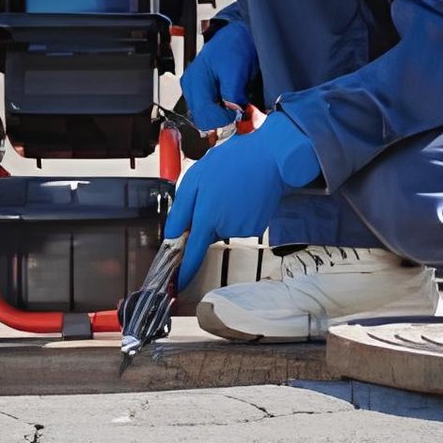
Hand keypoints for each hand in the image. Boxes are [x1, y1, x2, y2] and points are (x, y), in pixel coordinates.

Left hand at [166, 114, 321, 286]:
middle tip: (212, 192)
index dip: (184, 271)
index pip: (192, 253)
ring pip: (223, 228)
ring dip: (221, 213)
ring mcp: (243, 229)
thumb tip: (172, 235)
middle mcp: (226, 228)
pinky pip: (238, 224)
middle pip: (207, 234)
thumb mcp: (195, 179)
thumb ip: (180, 210)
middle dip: (205, 219)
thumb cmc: (231, 163)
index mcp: (207, 217)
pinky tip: (242, 194)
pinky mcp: (256, 226)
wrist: (270, 157)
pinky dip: (237, 212)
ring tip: (230, 188)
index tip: (177, 285)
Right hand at [180, 17, 257, 131]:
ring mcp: (194, 91)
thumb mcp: (236, 70)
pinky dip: (222, 112)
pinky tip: (231, 103)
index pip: (204, 114)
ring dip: (223, 117)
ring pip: (206, 118)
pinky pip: (209, 112)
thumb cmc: (234, 47)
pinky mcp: (201, 94)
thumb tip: (234, 113)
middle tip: (241, 113)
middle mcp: (190, 88)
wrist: (237, 36)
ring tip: (237, 104)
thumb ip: (232, 93)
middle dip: (223, 121)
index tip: (240, 116)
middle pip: (203, 119)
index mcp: (195, 81)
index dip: (224, 120)